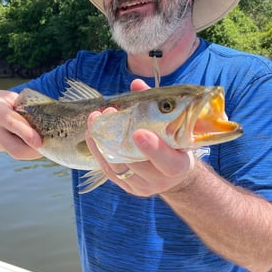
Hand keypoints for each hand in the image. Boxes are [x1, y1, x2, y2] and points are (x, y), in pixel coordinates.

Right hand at [0, 88, 42, 159]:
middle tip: (47, 146)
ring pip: (15, 152)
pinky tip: (22, 139)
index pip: (13, 124)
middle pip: (15, 149)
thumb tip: (45, 120)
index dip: (28, 134)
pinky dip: (21, 146)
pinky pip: (11, 150)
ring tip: (38, 140)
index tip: (40, 142)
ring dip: (30, 150)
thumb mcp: (7, 98)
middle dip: (34, 152)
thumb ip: (24, 108)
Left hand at [85, 79, 193, 195]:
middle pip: (137, 164)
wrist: (174, 172)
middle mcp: (161, 180)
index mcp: (180, 166)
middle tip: (109, 112)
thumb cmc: (175, 143)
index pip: (169, 162)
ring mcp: (142, 186)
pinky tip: (91, 134)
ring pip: (119, 167)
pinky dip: (98, 152)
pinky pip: (109, 171)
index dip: (154, 149)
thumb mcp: (174, 127)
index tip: (138, 132)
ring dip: (103, 142)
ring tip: (95, 119)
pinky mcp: (127, 186)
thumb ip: (156, 107)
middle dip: (119, 138)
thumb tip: (136, 85)